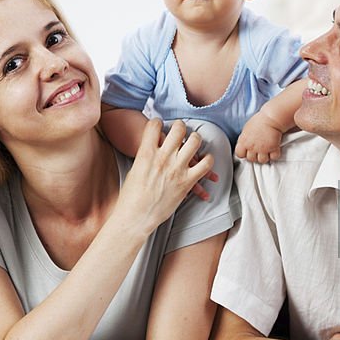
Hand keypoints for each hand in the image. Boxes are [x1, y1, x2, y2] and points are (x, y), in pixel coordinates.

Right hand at [116, 119, 215, 233]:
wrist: (135, 217)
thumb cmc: (131, 196)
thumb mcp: (135, 169)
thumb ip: (146, 155)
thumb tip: (152, 147)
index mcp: (146, 153)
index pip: (155, 125)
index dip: (158, 122)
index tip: (160, 124)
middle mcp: (163, 158)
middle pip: (178, 129)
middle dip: (180, 126)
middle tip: (180, 129)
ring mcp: (176, 169)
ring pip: (194, 142)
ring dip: (195, 139)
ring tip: (194, 140)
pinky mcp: (186, 182)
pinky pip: (205, 165)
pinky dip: (208, 160)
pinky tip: (206, 159)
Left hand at [235, 113, 282, 162]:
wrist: (271, 118)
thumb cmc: (260, 121)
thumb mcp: (246, 129)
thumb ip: (244, 139)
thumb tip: (244, 144)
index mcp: (244, 141)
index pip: (239, 154)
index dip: (243, 154)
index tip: (247, 152)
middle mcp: (252, 147)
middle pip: (251, 159)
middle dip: (255, 156)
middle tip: (258, 151)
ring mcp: (262, 149)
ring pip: (262, 160)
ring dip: (265, 157)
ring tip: (266, 151)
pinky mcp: (273, 148)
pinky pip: (273, 157)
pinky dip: (274, 154)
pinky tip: (274, 149)